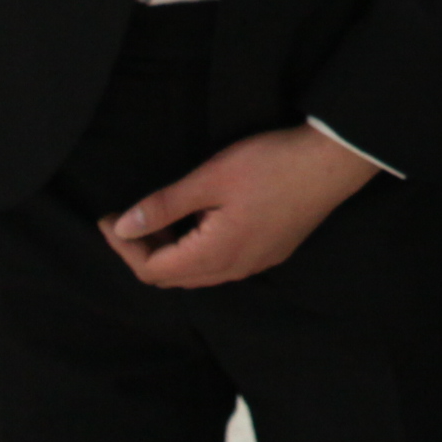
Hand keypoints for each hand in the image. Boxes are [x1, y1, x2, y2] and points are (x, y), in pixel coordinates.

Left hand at [101, 124, 377, 289]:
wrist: (333, 162)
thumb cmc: (271, 165)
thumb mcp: (211, 178)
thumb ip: (164, 205)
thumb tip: (122, 227)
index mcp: (215, 255)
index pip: (153, 270)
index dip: (124, 248)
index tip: (108, 218)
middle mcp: (234, 269)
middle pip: (173, 278)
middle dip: (143, 252)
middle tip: (128, 217)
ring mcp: (255, 264)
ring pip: (197, 273)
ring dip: (170, 252)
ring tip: (158, 217)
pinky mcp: (269, 252)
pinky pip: (220, 264)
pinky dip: (196, 249)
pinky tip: (197, 220)